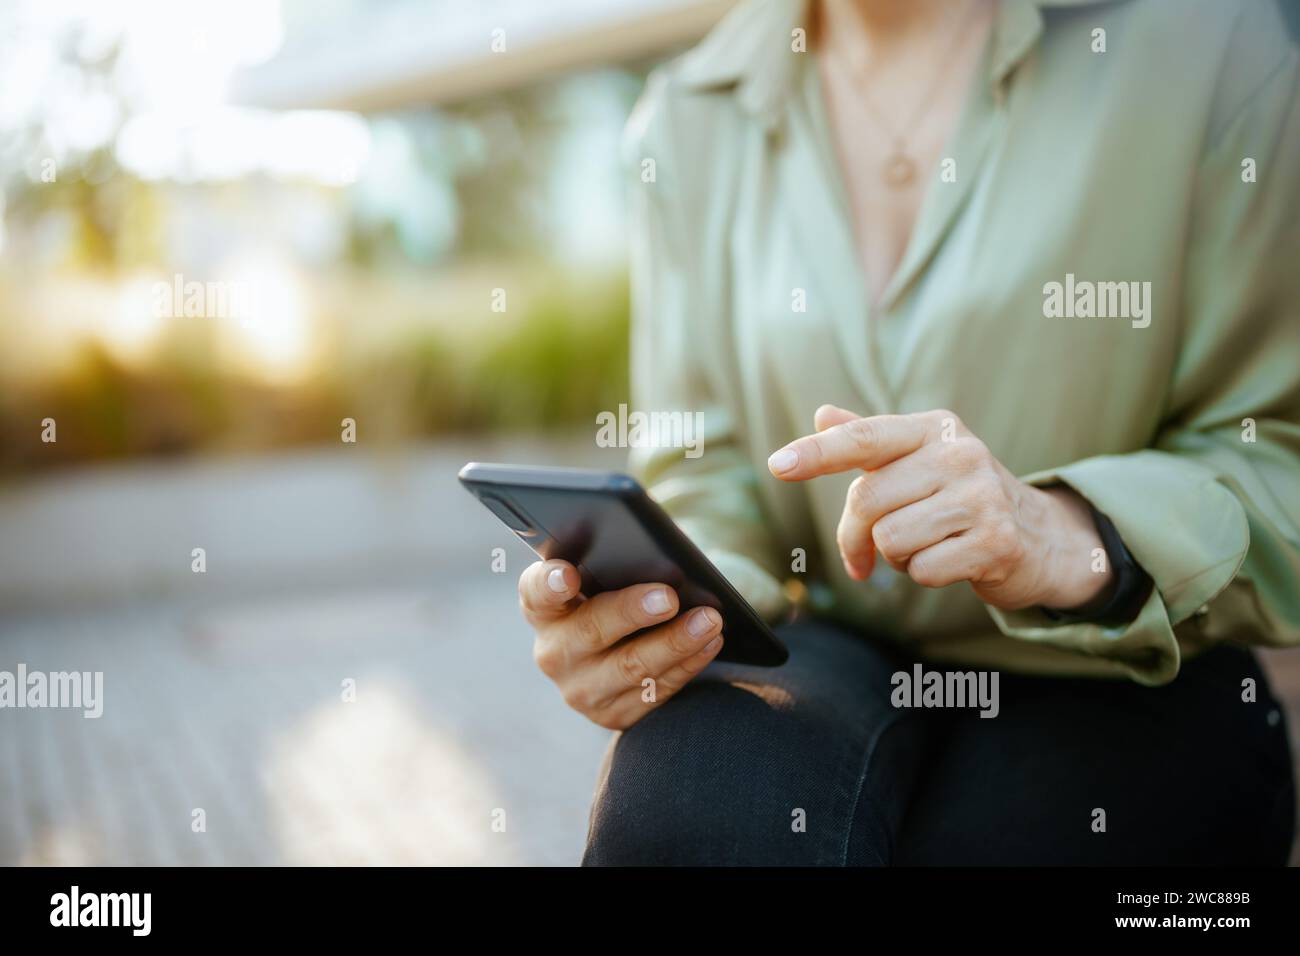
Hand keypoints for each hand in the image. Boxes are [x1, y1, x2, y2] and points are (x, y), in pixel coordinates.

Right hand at [518, 559, 723, 728]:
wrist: (610, 657)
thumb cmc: (608, 599)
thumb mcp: (598, 580)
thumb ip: (610, 565)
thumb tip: (658, 559)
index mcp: (543, 608)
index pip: (538, 592)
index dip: (550, 583)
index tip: (569, 574)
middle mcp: (554, 652)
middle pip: (591, 630)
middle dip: (632, 612)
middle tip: (669, 597)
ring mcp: (580, 689)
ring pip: (631, 667)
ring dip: (675, 642)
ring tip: (709, 620)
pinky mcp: (612, 714)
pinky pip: (656, 690)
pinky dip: (688, 664)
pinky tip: (710, 643)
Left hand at [767, 405, 1112, 611]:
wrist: (1041, 536)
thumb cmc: (961, 495)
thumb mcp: (919, 460)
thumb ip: (870, 440)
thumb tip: (822, 415)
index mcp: (934, 429)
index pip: (864, 438)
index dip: (818, 452)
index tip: (778, 465)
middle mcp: (960, 454)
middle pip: (867, 501)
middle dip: (856, 536)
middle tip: (865, 553)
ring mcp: (982, 497)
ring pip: (891, 540)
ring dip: (895, 557)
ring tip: (923, 546)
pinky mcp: (996, 541)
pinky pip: (922, 570)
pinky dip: (924, 574)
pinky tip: (950, 561)